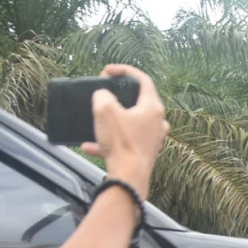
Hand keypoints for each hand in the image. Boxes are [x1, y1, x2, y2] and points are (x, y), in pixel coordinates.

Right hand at [81, 64, 168, 195]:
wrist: (129, 177)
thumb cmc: (121, 143)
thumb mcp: (105, 110)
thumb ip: (103, 96)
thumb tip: (103, 97)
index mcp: (153, 107)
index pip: (143, 79)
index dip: (124, 70)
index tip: (108, 71)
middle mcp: (158, 122)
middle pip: (137, 101)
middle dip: (117, 97)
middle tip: (103, 94)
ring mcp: (153, 138)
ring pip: (129, 123)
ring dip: (111, 122)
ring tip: (95, 122)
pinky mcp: (145, 152)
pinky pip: (124, 142)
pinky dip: (108, 141)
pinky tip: (90, 146)